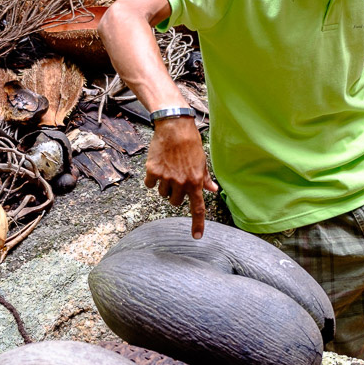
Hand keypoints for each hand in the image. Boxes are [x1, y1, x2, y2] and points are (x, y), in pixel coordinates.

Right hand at [144, 117, 218, 237]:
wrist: (174, 128)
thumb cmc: (191, 144)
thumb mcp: (202, 161)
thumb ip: (205, 179)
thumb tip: (213, 190)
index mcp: (196, 182)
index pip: (197, 208)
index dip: (197, 224)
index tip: (196, 237)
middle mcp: (181, 182)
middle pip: (175, 202)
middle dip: (176, 195)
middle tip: (177, 180)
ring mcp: (166, 178)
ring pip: (162, 194)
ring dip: (164, 186)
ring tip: (169, 169)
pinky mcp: (152, 171)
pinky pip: (149, 185)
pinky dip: (152, 179)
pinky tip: (157, 167)